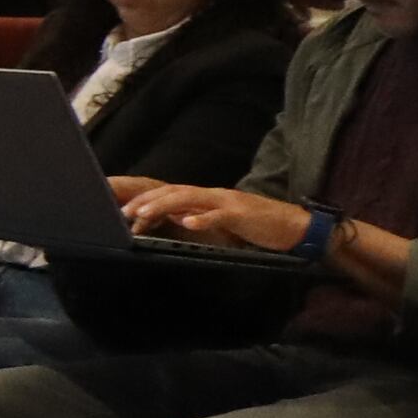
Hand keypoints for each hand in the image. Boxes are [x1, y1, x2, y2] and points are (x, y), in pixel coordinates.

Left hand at [118, 182, 305, 252]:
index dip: (147, 201)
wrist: (293, 225)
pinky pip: (220, 215)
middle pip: (174, 192)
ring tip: (142, 214)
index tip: (125, 212)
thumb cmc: (256, 225)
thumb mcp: (221, 221)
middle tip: (124, 212)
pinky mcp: (242, 214)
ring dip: (163, 205)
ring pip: (190, 199)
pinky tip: (187, 222)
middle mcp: (213, 195)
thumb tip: (174, 218)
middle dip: (146, 201)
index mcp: (207, 198)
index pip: (171, 194)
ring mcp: (227, 202)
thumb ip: (200, 216)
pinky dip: (202, 218)